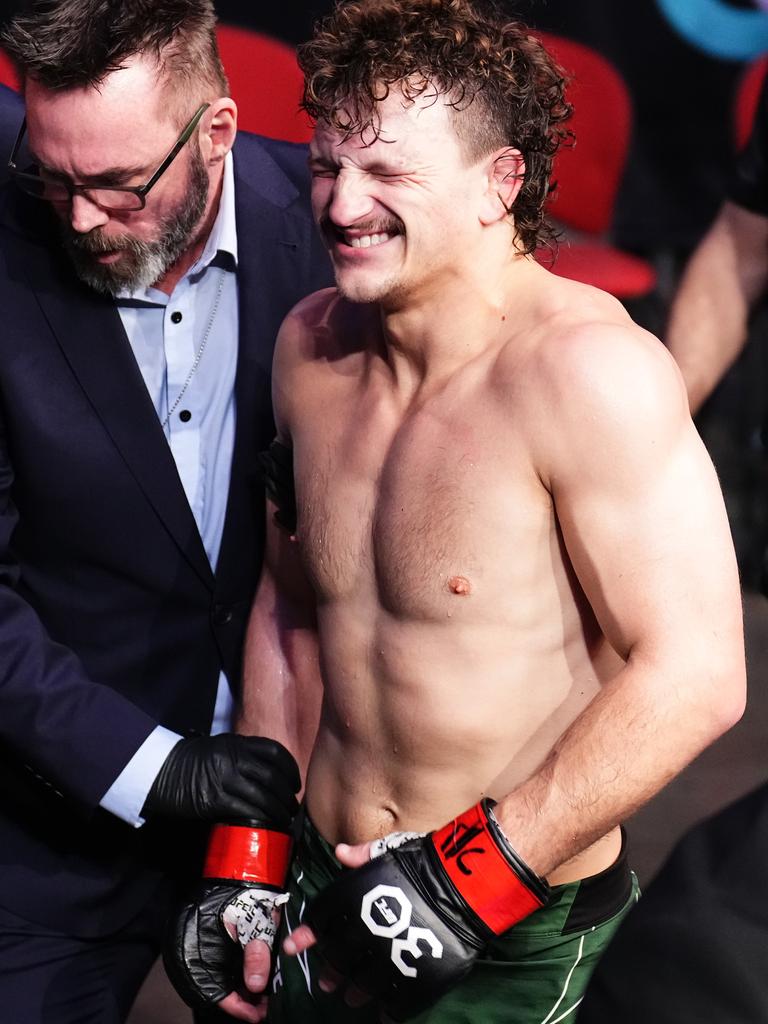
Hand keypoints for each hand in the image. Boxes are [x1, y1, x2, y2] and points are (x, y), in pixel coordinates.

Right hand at [141, 734, 299, 826]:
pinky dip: (261, 820)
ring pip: (263, 797)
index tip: (295, 783)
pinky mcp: (214, 800)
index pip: (275, 752)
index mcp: (238, 743)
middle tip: (293, 807)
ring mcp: (225, 779)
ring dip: (279, 811)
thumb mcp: (220, 748)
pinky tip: (267, 826)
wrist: (160, 771)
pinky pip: (246, 811)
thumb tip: (267, 773)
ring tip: (285, 820)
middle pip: (273, 777)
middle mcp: (234, 758)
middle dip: (288, 795)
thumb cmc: (191, 761)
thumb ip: (243, 755)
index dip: (291, 769)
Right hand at [165, 882, 285, 1021]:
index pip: (215, 995)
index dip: (239, 1007)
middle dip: (241, 1000)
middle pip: (217, 991)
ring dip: (240, 989)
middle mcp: (192, 955)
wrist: (238, 872)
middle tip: (264, 1003)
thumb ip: (255, 954)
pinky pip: (218, 969)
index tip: (259, 1013)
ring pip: (219, 982)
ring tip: (263, 991)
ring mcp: (199, 950)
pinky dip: (235, 976)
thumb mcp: (255, 924)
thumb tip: (256, 986)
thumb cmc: (243, 894)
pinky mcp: (207, 945)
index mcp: (197, 951)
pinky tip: (254, 976)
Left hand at [284, 801, 549, 1020]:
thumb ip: (366, 854)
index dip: (308, 934)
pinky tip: (381, 1013)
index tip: (293, 946)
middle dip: (331, 970)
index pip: (325, 919)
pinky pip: (396, 1003)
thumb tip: (342, 853)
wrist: (470, 885)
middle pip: (341, 957)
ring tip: (351, 997)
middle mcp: (370, 933)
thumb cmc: (429, 863)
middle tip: (327, 980)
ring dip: (355, 992)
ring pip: (365, 984)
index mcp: (361, 900)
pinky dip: (386, 1011)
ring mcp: (393, 959)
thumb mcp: (395, 849)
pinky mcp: (417, 979)